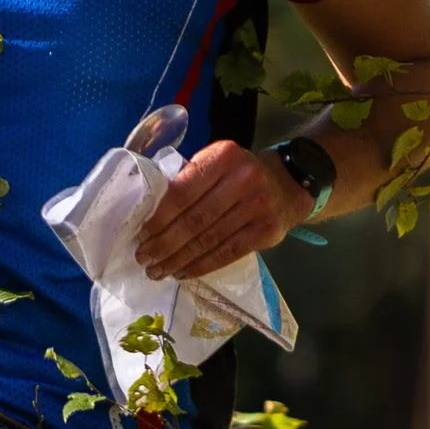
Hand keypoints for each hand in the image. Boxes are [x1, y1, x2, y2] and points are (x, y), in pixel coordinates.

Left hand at [134, 139, 307, 280]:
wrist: (289, 184)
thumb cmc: (240, 175)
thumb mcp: (218, 163)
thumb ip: (189, 179)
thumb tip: (148, 211)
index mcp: (223, 156)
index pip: (182, 192)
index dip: (159, 217)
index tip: (140, 234)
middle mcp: (243, 179)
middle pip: (194, 219)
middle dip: (164, 243)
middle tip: (143, 258)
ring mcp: (258, 206)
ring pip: (209, 240)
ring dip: (179, 259)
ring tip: (158, 270)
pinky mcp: (267, 231)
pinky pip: (227, 253)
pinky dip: (202, 265)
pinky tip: (184, 272)